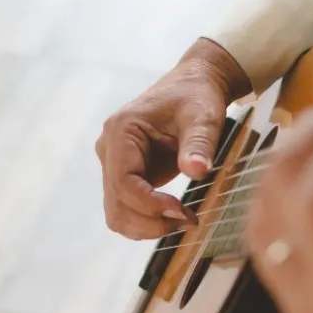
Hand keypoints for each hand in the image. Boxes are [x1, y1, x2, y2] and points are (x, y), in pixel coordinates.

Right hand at [97, 39, 250, 239]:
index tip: (182, 212)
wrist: (193, 86)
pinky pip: (127, 209)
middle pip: (116, 203)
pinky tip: (176, 217)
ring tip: (184, 222)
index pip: (123, 181)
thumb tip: (197, 172)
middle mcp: (109, 149)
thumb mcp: (203, 116)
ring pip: (117, 213)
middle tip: (188, 222)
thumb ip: (199, 142)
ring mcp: (113, 164)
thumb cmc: (197, 96)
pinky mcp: (125, 175)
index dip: (149, 204)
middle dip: (150, 221)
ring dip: (148, 227)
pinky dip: (148, 221)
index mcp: (121, 131)